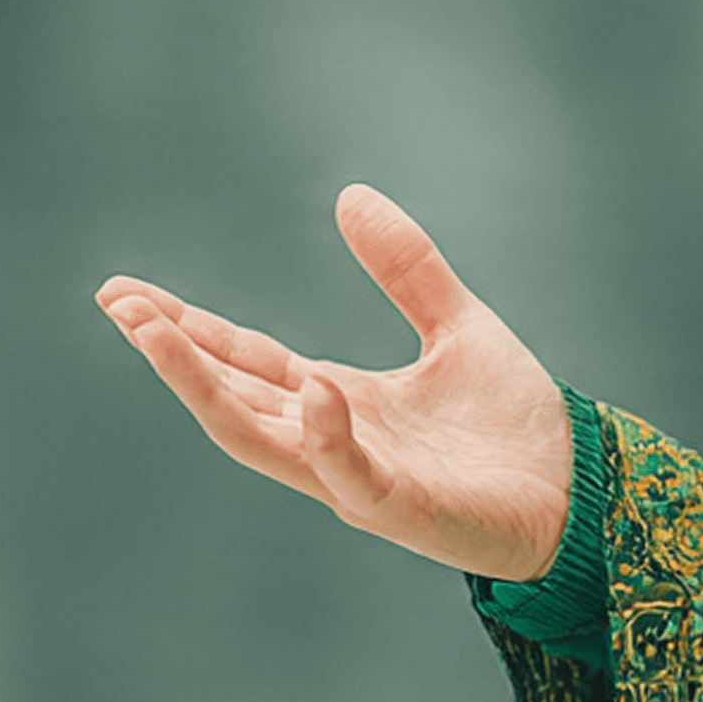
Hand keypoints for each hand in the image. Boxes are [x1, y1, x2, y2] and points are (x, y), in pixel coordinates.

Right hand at [96, 184, 573, 580]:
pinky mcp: (403, 507)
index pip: (246, 361)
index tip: (126, 294)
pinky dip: (327, 435)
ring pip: (260, 439)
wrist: (583, 491)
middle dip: (174, 354)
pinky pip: (350, 473)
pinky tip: (313, 388)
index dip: (188, 330)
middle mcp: (334, 441)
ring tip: (157, 334)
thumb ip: (406, 268)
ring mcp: (360, 478)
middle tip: (119, 306)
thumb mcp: (458, 325)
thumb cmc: (515, 425)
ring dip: (206, 391)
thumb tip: (349, 194)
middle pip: (232, 398)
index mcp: (340, 400)